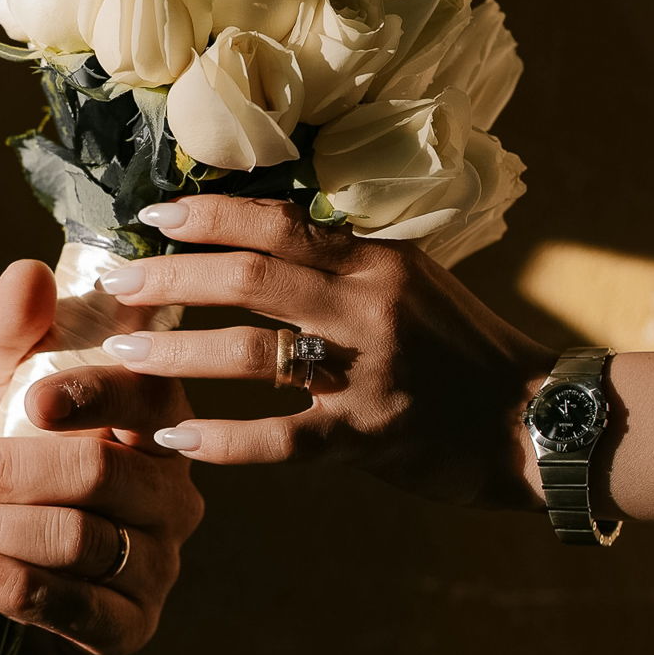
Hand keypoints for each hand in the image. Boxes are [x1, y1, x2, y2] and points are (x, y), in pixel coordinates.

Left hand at [0, 259, 202, 654]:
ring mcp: (155, 561)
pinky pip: (79, 608)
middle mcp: (169, 489)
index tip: (31, 400)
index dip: (93, 394)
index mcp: (150, 416)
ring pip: (85, 538)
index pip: (148, 394)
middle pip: (105, 471)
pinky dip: (16, 586)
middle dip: (14, 472)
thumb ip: (1, 329)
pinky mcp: (127, 626)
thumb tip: (29, 275)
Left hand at [94, 195, 555, 508]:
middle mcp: (367, 307)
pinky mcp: (367, 437)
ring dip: (180, 350)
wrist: (536, 420)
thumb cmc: (465, 349)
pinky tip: (174, 436)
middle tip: (117, 281)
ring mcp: (367, 373)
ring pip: (254, 355)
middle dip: (174, 277)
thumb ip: (342, 264)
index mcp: (375, 261)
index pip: (279, 222)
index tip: (153, 215)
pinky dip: (222, 438)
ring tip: (125, 351)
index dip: (210, 215)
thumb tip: (262, 238)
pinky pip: (279, 439)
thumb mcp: (410, 282)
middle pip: (251, 278)